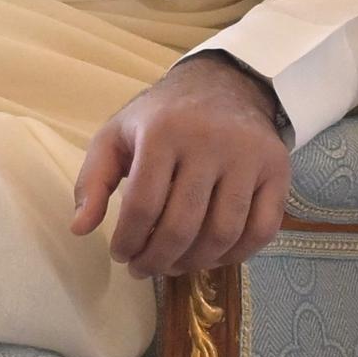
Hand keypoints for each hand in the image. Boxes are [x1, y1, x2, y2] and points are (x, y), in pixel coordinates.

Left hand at [69, 55, 294, 277]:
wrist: (223, 86)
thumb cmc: (161, 118)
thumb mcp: (116, 136)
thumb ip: (92, 180)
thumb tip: (79, 229)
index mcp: (162, 133)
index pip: (143, 204)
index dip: (129, 240)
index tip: (121, 255)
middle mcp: (210, 142)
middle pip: (183, 224)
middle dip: (158, 259)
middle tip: (144, 270)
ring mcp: (249, 157)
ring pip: (223, 232)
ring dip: (195, 262)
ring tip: (174, 266)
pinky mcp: (278, 170)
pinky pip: (262, 228)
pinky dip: (237, 255)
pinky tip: (212, 258)